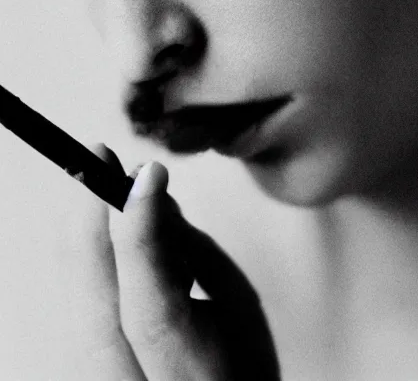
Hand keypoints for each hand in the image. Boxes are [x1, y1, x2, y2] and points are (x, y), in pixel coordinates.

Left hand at [66, 144, 279, 380]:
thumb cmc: (239, 370)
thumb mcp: (240, 308)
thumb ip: (198, 255)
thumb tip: (157, 203)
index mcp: (187, 377)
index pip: (150, 301)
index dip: (141, 230)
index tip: (144, 174)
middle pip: (94, 295)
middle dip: (92, 214)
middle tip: (103, 159)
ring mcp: (100, 378)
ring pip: (77, 291)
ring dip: (93, 230)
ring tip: (119, 190)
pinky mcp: (83, 362)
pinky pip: (80, 297)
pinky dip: (93, 255)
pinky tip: (114, 233)